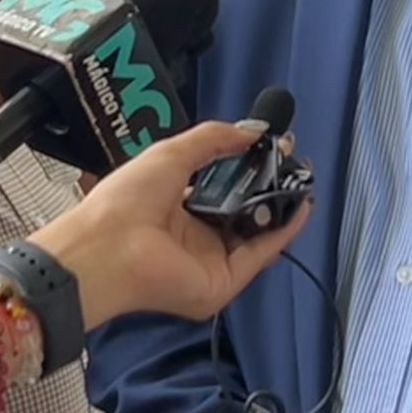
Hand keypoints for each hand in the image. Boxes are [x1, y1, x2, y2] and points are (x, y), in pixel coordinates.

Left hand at [31, 121, 310, 329]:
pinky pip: (259, 255)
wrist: (108, 247)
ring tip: (303, 178)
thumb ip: (212, 139)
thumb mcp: (172, 154)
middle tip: (294, 160)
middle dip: (269, 186)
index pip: (221, 189)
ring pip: (256, 234)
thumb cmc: (128, 198)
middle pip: (242, 212)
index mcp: (177, 210)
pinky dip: (283, 232)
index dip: (247, 166)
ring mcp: (211, 262)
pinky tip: (300, 206)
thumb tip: (252, 130)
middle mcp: (196, 238)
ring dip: (280, 206)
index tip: (271, 145)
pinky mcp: (223, 282)